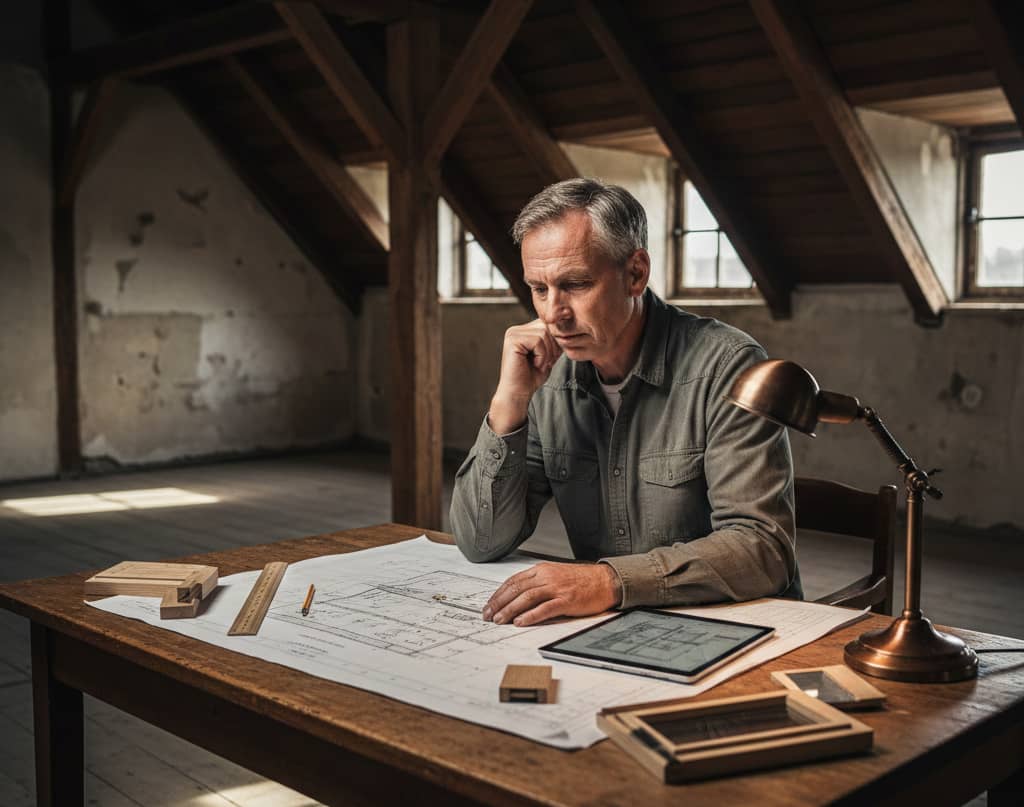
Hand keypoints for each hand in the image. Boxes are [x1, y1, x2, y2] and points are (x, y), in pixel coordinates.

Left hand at [482, 562, 621, 626]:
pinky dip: (531, 615)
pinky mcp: (567, 600)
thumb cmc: (582, 580)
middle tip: (488, 615)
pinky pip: (545, 608)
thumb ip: (537, 583)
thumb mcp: (555, 575)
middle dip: (499, 603)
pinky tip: (521, 621)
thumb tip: (517, 596)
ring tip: (499, 620)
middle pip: (517, 589)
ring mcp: (557, 588)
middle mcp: (547, 576)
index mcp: (542, 570)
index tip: (489, 605)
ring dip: (510, 610)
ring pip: (527, 598)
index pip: (514, 581)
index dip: (499, 594)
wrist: (606, 580)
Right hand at [488, 319, 561, 433]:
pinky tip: (535, 364)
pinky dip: (541, 355)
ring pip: (543, 333)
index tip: (551, 358)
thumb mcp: (548, 355)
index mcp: (523, 331)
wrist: (518, 393)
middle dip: (553, 346)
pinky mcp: (512, 341)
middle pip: (547, 327)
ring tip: (540, 364)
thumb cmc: (531, 377)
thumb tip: (567, 329)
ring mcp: (512, 334)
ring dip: (547, 352)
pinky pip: (537, 341)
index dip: (555, 342)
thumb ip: (553, 341)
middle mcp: (516, 329)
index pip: (547, 324)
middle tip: (546, 362)